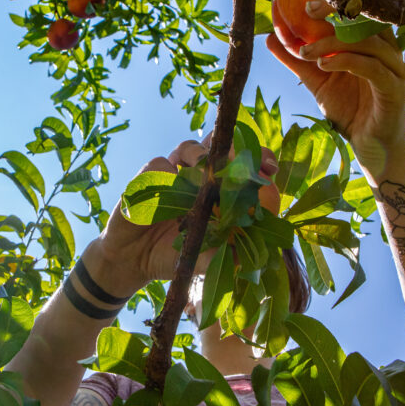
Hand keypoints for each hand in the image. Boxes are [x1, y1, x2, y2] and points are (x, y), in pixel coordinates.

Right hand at [86, 140, 277, 293]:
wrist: (133, 260)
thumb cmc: (173, 254)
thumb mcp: (202, 257)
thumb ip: (223, 254)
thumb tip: (248, 257)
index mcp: (216, 188)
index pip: (240, 164)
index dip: (257, 158)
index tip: (271, 169)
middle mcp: (196, 174)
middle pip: (217, 144)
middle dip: (233, 148)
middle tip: (241, 164)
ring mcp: (172, 171)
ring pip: (190, 147)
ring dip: (201, 159)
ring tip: (206, 179)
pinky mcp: (147, 176)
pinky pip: (160, 164)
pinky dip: (168, 176)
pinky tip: (170, 196)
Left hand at [266, 5, 404, 182]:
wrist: (370, 148)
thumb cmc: (348, 110)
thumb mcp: (316, 80)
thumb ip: (297, 59)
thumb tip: (270, 37)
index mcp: (373, 41)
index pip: (359, 10)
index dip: (334, 0)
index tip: (304, 1)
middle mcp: (388, 49)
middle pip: (368, 17)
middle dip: (336, 10)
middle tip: (306, 12)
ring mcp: (395, 68)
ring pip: (367, 41)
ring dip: (331, 43)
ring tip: (305, 53)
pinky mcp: (395, 88)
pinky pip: (372, 67)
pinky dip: (346, 62)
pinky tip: (323, 66)